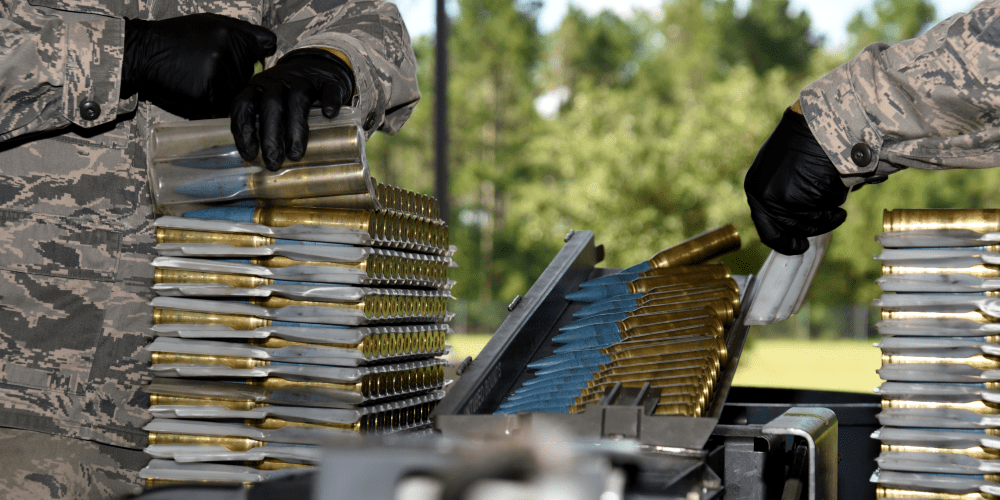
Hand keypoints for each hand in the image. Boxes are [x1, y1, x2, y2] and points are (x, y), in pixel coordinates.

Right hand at [123, 13, 276, 118]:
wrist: (145, 52)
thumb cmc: (179, 37)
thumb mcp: (212, 23)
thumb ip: (245, 32)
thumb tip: (271, 45)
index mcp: (236, 35)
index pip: (262, 54)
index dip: (250, 58)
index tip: (236, 59)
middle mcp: (231, 54)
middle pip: (251, 77)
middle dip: (237, 77)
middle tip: (210, 69)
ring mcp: (221, 76)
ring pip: (238, 93)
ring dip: (225, 92)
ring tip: (201, 78)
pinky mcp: (209, 96)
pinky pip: (222, 107)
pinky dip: (213, 104)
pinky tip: (197, 89)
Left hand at [230, 48, 354, 170]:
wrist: (318, 67)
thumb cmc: (289, 95)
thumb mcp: (270, 104)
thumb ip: (263, 125)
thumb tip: (256, 162)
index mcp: (258, 88)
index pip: (243, 105)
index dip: (244, 130)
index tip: (250, 154)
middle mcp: (278, 81)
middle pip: (271, 105)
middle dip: (270, 136)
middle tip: (273, 161)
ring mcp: (304, 79)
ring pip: (298, 99)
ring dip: (296, 128)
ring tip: (295, 154)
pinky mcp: (327, 80)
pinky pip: (328, 89)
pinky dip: (329, 101)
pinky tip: (329, 115)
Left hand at [744, 108, 849, 254]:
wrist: (819, 124)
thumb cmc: (807, 143)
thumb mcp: (784, 170)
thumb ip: (784, 195)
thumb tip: (797, 223)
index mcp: (755, 189)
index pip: (766, 229)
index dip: (784, 241)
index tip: (799, 245)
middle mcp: (761, 196)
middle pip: (788, 229)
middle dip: (812, 229)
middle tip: (831, 222)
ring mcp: (776, 198)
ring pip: (806, 223)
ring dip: (825, 218)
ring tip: (839, 209)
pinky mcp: (794, 197)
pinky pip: (819, 213)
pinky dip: (833, 209)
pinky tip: (840, 199)